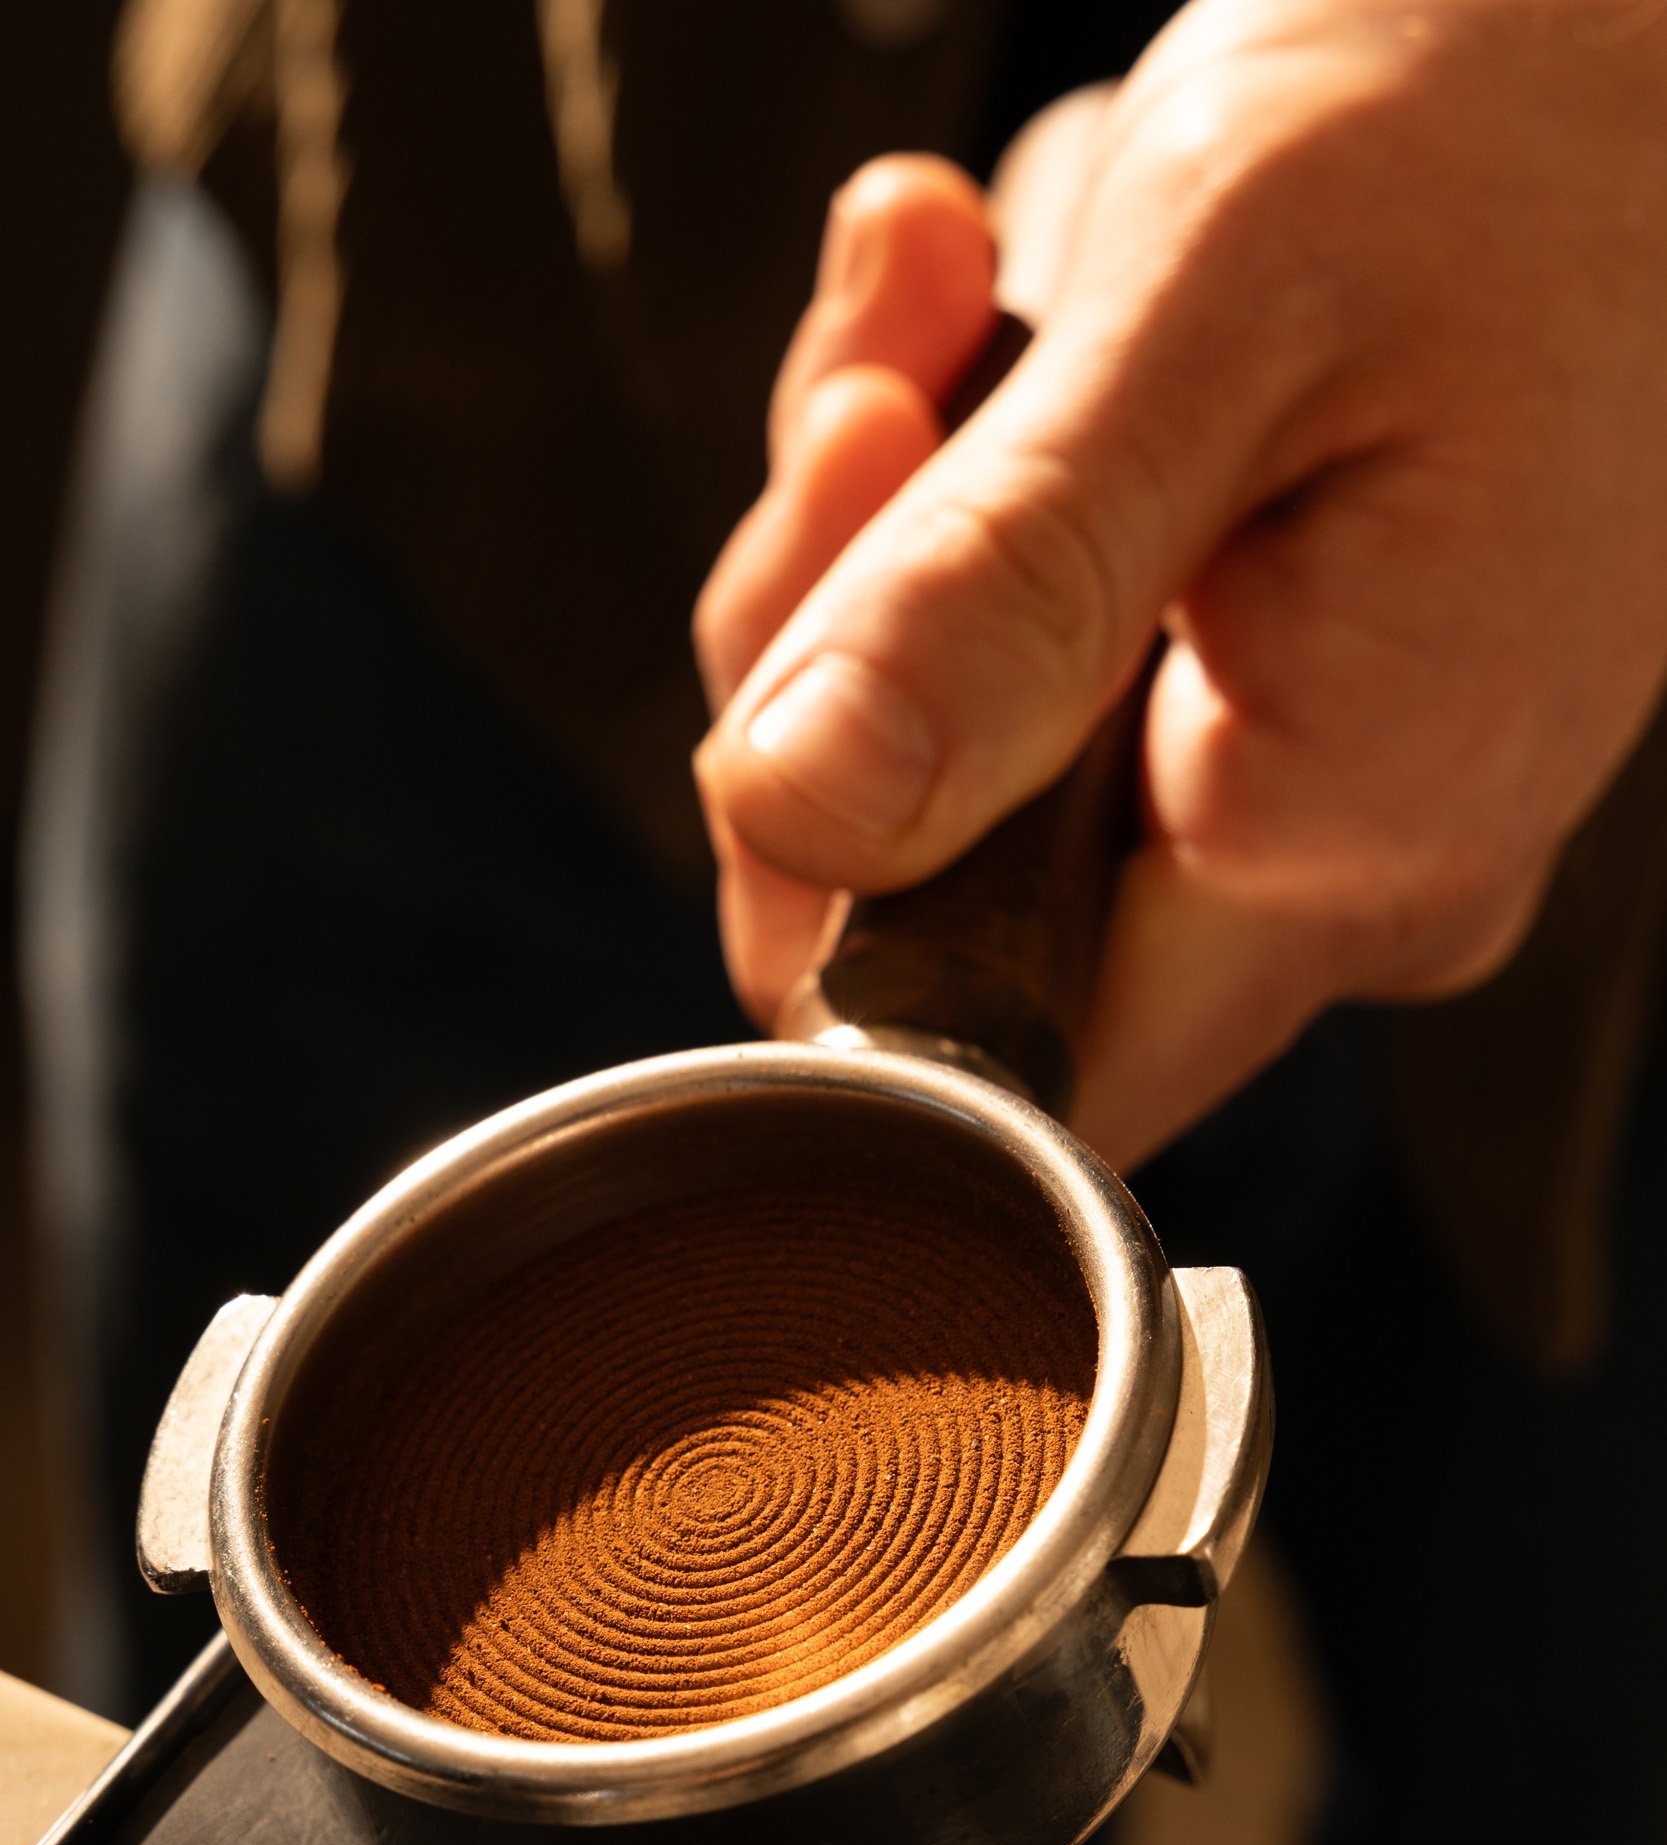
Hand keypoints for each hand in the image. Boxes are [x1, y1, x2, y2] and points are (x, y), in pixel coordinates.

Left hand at [693, 0, 1666, 1171]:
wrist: (1652, 35)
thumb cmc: (1512, 108)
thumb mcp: (1218, 311)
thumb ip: (1006, 588)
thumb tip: (801, 806)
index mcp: (1355, 836)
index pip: (995, 1062)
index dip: (824, 912)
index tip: (800, 654)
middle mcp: (1347, 865)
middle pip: (947, 898)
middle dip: (845, 642)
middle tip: (872, 396)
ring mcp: (1321, 789)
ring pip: (969, 765)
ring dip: (900, 519)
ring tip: (950, 283)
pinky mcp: (1290, 695)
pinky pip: (1049, 663)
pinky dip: (974, 486)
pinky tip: (1004, 301)